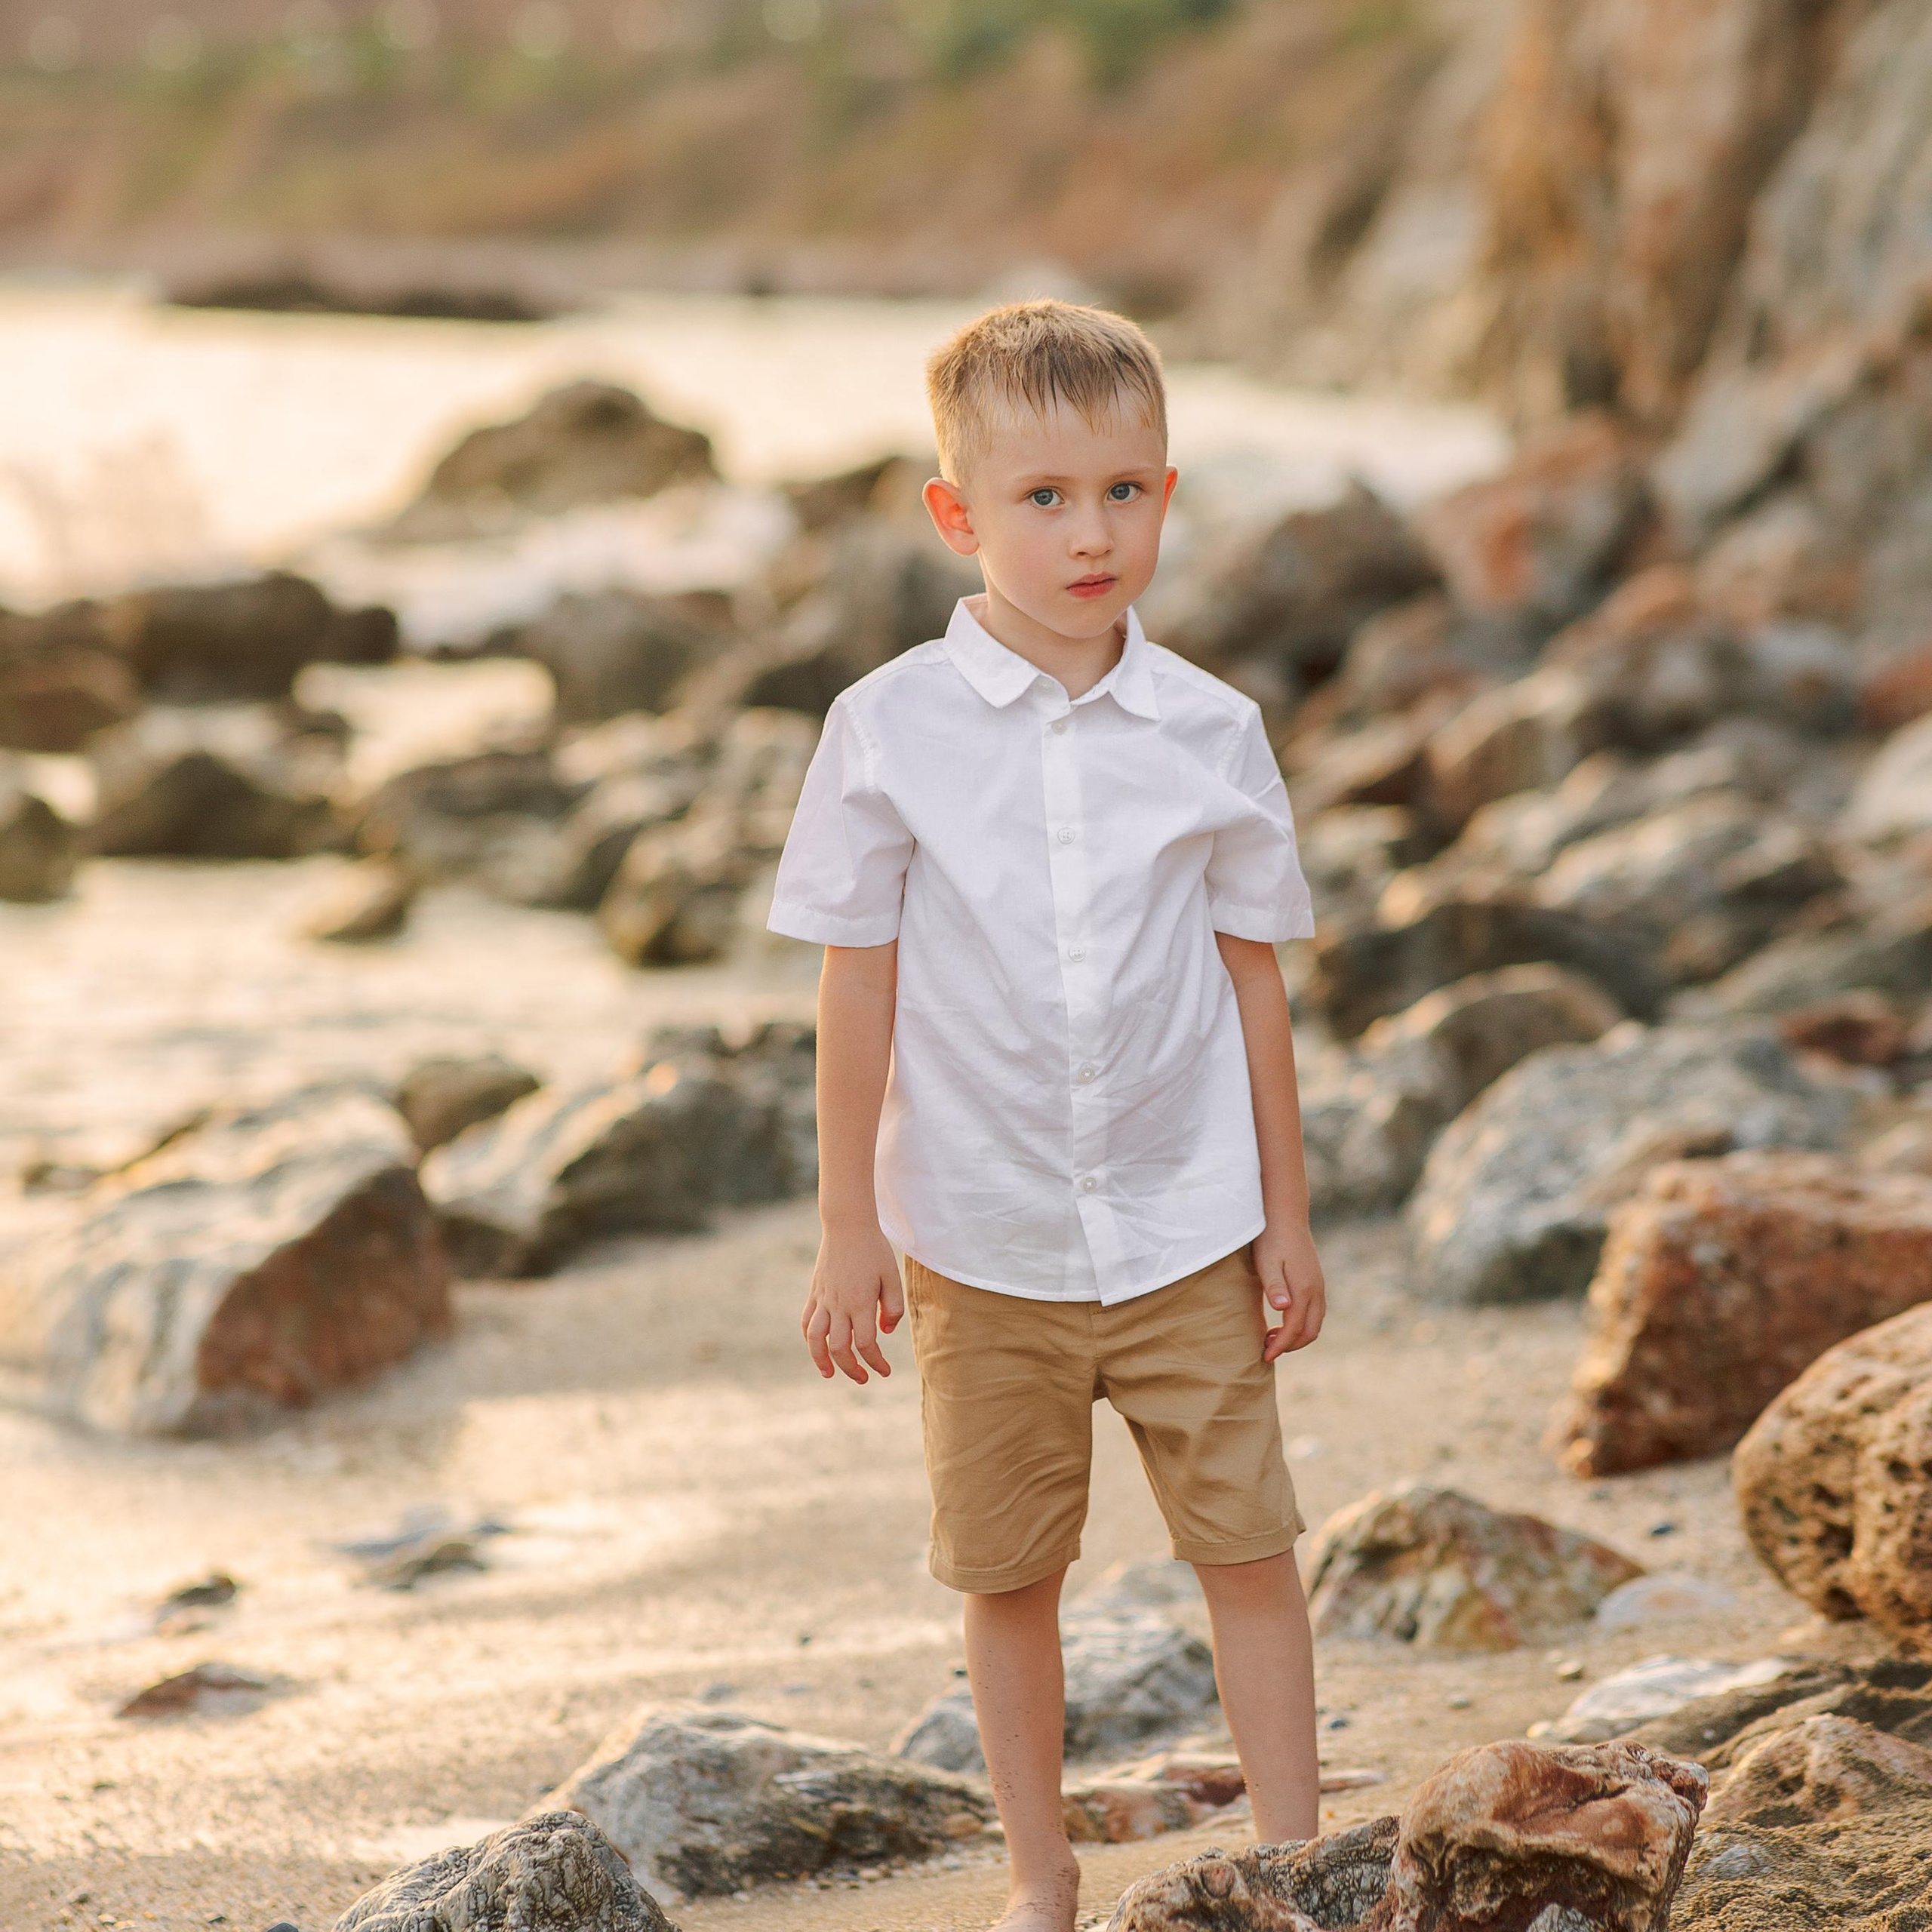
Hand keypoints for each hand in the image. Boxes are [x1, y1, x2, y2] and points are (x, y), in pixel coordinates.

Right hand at [802, 1221, 905, 1383]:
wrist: (847, 1226)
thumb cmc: (874, 1251)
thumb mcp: (892, 1277)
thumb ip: (893, 1307)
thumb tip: (884, 1332)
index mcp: (861, 1302)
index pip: (865, 1344)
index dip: (875, 1362)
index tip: (884, 1371)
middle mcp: (839, 1305)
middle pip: (840, 1348)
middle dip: (852, 1369)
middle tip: (864, 1378)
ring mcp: (823, 1299)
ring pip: (816, 1339)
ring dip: (821, 1360)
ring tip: (829, 1374)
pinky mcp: (814, 1293)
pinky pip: (806, 1322)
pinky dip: (809, 1339)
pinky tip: (817, 1348)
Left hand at [1254, 1220, 1324, 1361]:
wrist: (1286, 1215)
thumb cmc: (1271, 1239)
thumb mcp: (1266, 1262)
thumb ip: (1274, 1286)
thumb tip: (1283, 1309)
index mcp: (1304, 1289)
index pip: (1295, 1329)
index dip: (1280, 1346)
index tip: (1264, 1357)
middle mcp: (1316, 1290)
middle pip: (1310, 1331)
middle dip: (1290, 1345)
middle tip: (1267, 1348)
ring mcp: (1319, 1285)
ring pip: (1315, 1323)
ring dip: (1297, 1336)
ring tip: (1271, 1337)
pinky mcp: (1316, 1281)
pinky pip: (1315, 1312)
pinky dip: (1302, 1324)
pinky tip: (1283, 1320)